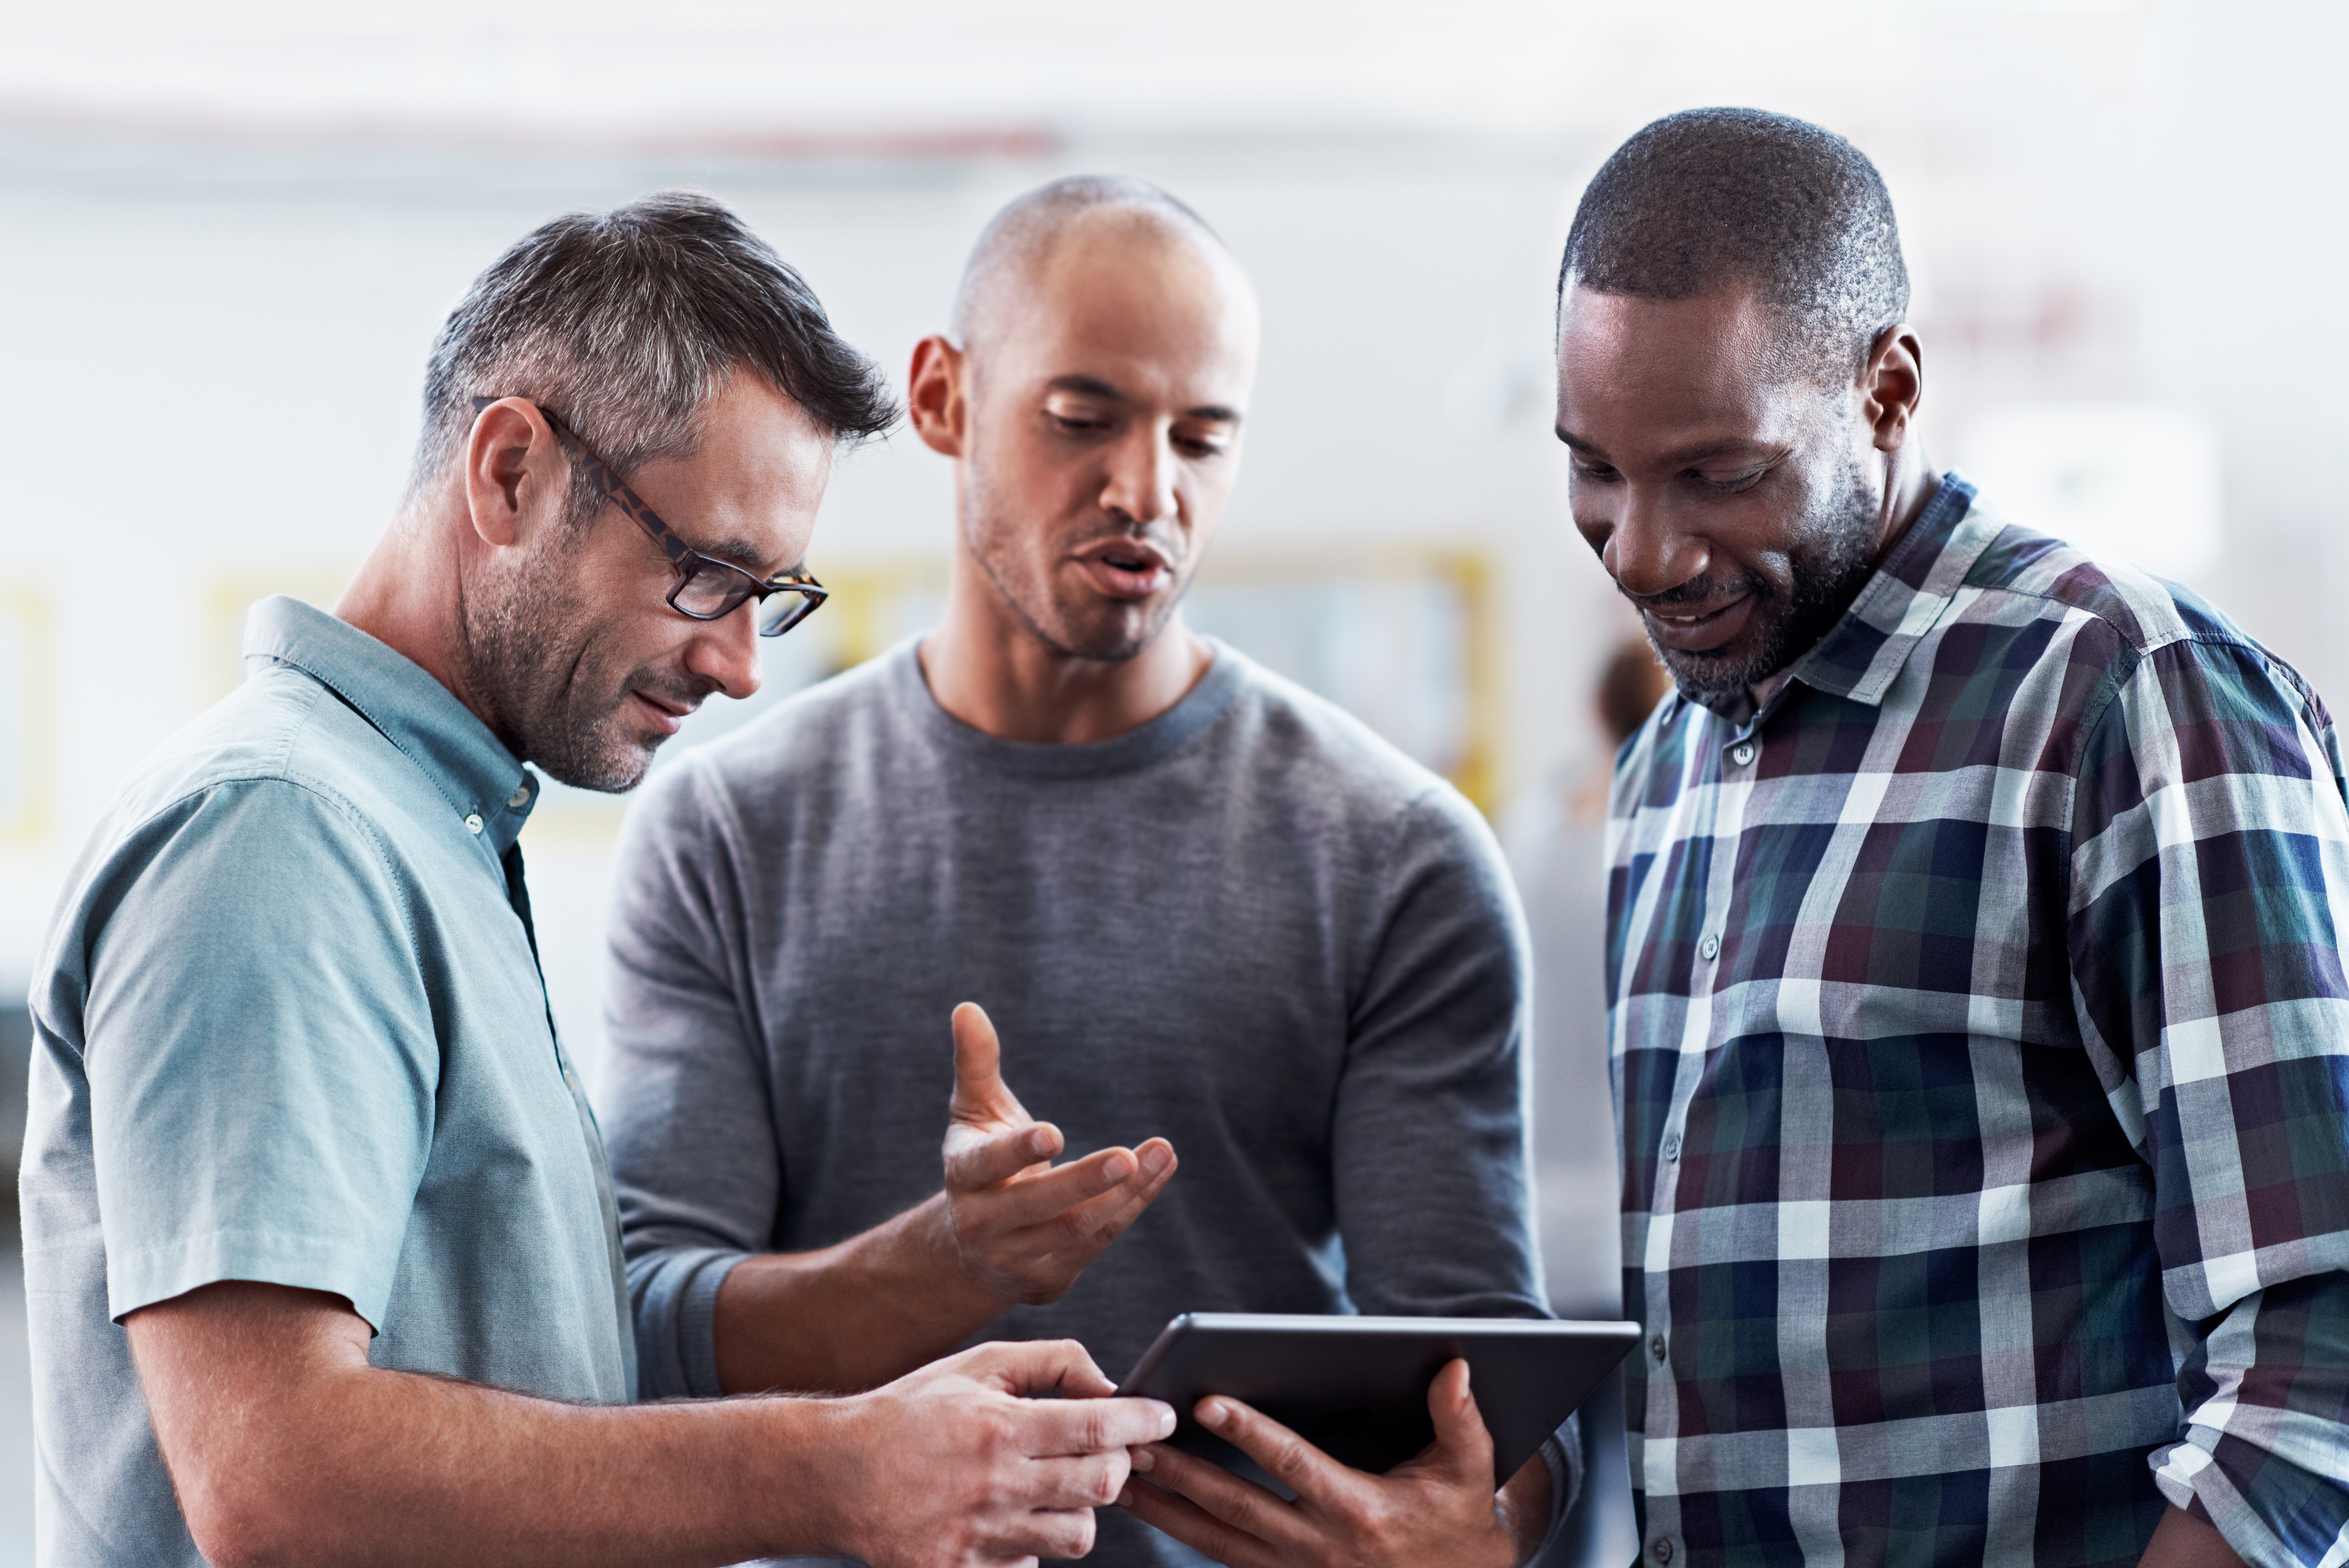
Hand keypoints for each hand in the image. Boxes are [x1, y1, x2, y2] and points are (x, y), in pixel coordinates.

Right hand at [829, 1338, 1178, 1567]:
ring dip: (1077, 1508)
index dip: (1142, 1420)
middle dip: (1119, 1464)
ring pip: (1076, 1534)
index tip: (1163, 1417)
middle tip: (1109, 1449)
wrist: (835, 1475)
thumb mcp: (978, 1367)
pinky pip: (1030, 1566)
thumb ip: (1052, 1363)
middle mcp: (992, 1485)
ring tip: (1048, 1486)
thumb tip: (1111, 1385)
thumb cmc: (913, 1412)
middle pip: (1101, 1485)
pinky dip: (1030, 1543)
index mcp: (998, 1427)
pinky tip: (1004, 1517)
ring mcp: (977, 1538)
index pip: (1096, 1425)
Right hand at [940, 1001, 1176, 1304]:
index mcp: (964, 1175)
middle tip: (1127, 1157)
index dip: (1018, 1151)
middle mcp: (983, 1222)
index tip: (1053, 1134)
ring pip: (1076, 1228)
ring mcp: (1016, 1256)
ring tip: (1162, 1152)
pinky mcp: (1047, 1278)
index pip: (986, 1165)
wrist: (969, 1249)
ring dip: (1126, 1194)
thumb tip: (967, 1007)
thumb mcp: (972, 1112)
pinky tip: (1158, 1172)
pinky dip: (1132, 1206)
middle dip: (1085, 1182)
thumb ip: (976, 1062)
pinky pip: (1098, 1241)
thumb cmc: (980, 1162)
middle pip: (1038, 1205)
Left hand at [1116, 1358, 1529, 1567]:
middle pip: (1237, 1505)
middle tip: (1134, 1440)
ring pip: (1219, 1541)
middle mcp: (1321, 1547)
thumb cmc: (1459, 1520)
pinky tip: (1154, 1510)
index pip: (1292, 1464)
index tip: (1206, 1401)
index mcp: (1360, 1511)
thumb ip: (1460, 1419)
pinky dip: (1187, 1534)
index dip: (1249, 1432)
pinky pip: (1226, 1559)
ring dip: (1168, 1510)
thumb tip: (1456, 1367)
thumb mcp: (1470, 1471)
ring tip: (1122, 1477)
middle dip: (1183, 1473)